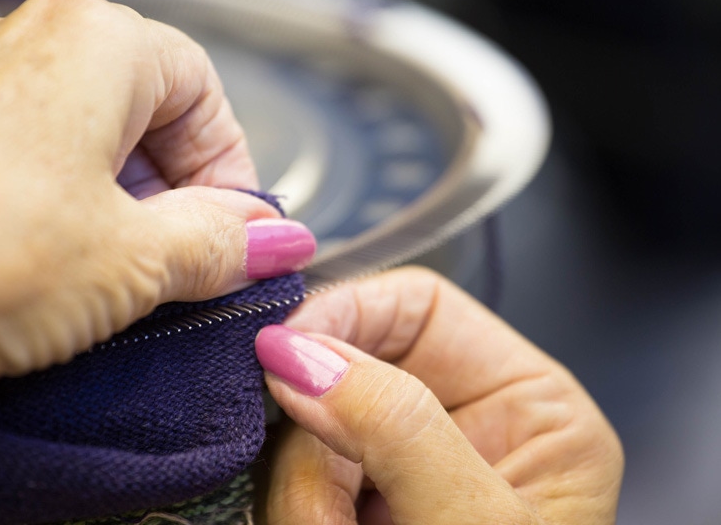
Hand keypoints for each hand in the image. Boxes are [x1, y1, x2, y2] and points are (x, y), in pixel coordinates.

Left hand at [0, 0, 314, 447]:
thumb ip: (220, 242)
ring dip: (90, 187)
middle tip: (171, 253)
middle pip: (125, 100)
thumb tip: (270, 240)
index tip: (233, 224)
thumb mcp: (132, 262)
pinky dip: (13, 188)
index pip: (198, 87)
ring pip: (50, 121)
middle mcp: (4, 39)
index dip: (229, 162)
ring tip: (91, 261)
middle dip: (162, 180)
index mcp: (85, 42)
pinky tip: (12, 242)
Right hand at [256, 267, 622, 523]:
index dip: (345, 315)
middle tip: (314, 505)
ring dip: (298, 490)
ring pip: (306, 427)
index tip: (282, 354)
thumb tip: (298, 352)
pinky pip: (293, 480)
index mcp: (527, 405)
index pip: (417, 305)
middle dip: (316, 433)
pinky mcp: (353, 508)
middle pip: (347, 366)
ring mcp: (400, 469)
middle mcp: (461, 424)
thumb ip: (398, 429)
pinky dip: (292, 513)